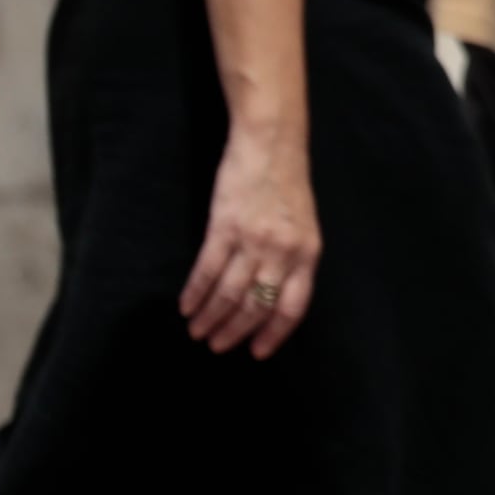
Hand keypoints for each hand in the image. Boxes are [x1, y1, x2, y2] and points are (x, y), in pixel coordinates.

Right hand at [181, 127, 319, 355]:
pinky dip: (195, 292)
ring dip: (211, 317)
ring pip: (229, 292)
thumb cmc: (287, 184)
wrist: (271, 142)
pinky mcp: (224, 226)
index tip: (257, 352)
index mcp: (307, 254)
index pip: (291, 308)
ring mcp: (252, 240)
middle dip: (234, 330)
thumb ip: (293, 259)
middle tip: (217, 346)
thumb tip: (270, 296)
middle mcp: (282, 252)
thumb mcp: (303, 226)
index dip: (273, 334)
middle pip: (256, 305)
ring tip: (198, 332)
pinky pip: (207, 269)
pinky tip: (187, 307)